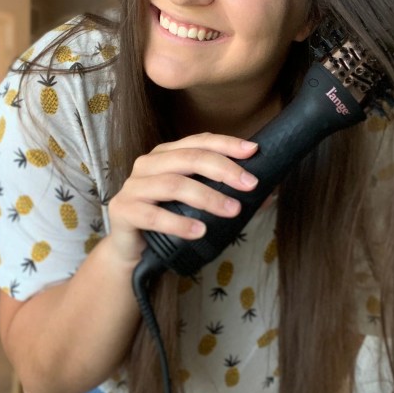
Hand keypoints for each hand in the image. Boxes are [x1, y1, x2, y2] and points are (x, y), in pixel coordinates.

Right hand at [105, 133, 259, 265]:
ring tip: (232, 211)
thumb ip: (228, 195)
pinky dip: (179, 222)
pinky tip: (200, 230)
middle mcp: (148, 164)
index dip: (227, 144)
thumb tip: (270, 194)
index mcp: (167, 155)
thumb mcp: (199, 205)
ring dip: (208, 197)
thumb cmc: (169, 221)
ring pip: (174, 185)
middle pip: (189, 158)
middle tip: (250, 185)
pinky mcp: (123, 211)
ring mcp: (133, 186)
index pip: (200, 141)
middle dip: (224, 170)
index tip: (254, 151)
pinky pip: (153, 215)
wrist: (134, 251)